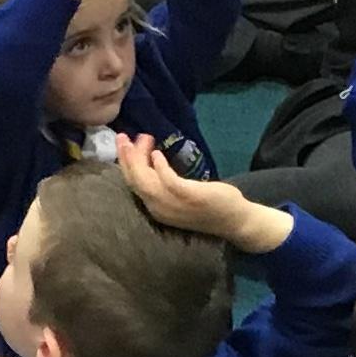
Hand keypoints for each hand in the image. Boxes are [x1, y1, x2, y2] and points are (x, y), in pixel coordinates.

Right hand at [118, 130, 288, 251]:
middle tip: (122, 136)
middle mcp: (159, 208)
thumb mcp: (181, 193)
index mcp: (156, 208)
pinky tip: (158, 154)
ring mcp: (173, 204)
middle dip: (126, 157)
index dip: (126, 162)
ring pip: (146, 180)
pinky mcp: (187, 196)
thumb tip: (153, 159)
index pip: (134, 184)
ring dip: (139, 158)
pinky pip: (167, 180)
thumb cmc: (209, 205)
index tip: (126, 144)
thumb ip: (165, 181)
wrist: (234, 220)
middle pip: (135, 180)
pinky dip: (159, 166)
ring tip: (139, 139)